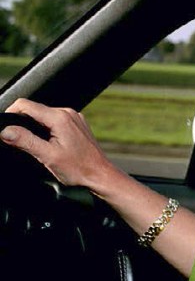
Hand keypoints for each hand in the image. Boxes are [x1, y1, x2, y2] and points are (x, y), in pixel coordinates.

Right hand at [0, 98, 122, 192]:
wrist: (100, 175)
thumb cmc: (79, 168)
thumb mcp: (48, 156)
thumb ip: (26, 141)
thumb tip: (6, 131)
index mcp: (60, 118)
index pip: (26, 105)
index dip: (11, 113)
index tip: (4, 127)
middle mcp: (68, 113)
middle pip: (35, 109)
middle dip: (21, 122)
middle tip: (15, 139)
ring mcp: (74, 118)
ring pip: (44, 115)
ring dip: (34, 126)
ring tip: (32, 143)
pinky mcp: (77, 125)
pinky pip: (55, 121)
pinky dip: (46, 129)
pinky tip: (47, 143)